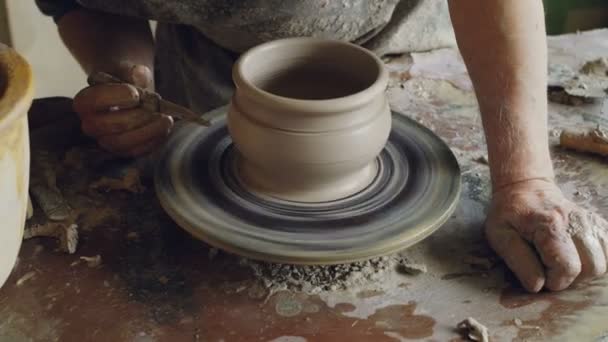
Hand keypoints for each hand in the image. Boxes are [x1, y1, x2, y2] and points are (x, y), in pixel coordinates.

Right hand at [73, 63, 172, 156]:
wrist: (130, 94)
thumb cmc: (125, 81)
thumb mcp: (126, 70)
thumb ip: (131, 70)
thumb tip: (139, 72)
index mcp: (85, 101)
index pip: (95, 101)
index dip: (117, 97)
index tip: (136, 93)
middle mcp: (91, 124)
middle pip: (110, 126)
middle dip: (137, 117)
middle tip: (156, 107)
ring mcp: (106, 140)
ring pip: (123, 143)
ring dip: (148, 132)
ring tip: (166, 119)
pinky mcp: (123, 151)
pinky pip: (136, 152)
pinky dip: (153, 141)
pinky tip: (164, 129)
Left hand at [485, 178, 607, 291]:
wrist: (525, 188)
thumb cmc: (509, 214)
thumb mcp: (500, 236)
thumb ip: (518, 261)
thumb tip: (537, 285)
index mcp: (550, 225)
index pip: (567, 268)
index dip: (554, 281)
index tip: (539, 276)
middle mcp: (577, 222)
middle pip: (592, 267)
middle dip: (571, 278)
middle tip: (550, 269)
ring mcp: (591, 221)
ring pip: (604, 262)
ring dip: (584, 270)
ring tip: (561, 262)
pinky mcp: (598, 224)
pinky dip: (595, 259)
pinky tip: (575, 255)